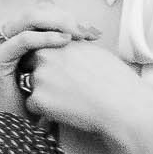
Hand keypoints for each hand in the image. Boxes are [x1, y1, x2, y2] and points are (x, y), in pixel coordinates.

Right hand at [0, 0, 99, 116]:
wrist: (18, 126)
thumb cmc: (40, 98)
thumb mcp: (53, 65)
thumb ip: (61, 44)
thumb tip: (85, 25)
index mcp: (14, 30)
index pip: (42, 8)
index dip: (68, 14)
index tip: (92, 30)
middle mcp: (1, 33)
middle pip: (37, 9)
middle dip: (66, 17)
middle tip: (88, 31)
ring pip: (30, 18)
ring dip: (59, 22)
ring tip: (80, 34)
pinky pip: (23, 40)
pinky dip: (46, 37)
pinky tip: (65, 41)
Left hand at [17, 39, 152, 141]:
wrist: (122, 106)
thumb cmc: (114, 81)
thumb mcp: (92, 52)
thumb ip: (71, 46)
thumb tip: (63, 44)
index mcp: (58, 43)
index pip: (38, 49)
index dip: (47, 62)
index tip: (59, 71)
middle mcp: (44, 58)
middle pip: (29, 66)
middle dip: (41, 76)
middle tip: (65, 87)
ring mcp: (39, 78)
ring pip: (30, 86)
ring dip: (43, 93)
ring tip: (71, 98)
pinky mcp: (37, 100)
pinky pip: (32, 105)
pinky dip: (45, 110)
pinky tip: (66, 109)